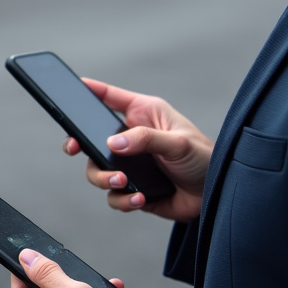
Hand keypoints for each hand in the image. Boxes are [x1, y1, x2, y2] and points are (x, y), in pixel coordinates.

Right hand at [64, 78, 211, 221]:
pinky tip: (138, 199)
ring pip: (97, 170)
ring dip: (104, 178)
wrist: (217, 197)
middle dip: (79, 144)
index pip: (110, 97)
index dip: (90, 90)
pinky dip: (122, 200)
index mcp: (143, 115)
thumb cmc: (206, 159)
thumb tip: (113, 142)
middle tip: (74, 148)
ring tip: (122, 182)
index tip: (70, 87)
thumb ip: (146, 139)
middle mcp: (132, 138)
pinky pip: (113, 196)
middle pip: (92, 137)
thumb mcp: (178, 142)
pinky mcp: (132, 189)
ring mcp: (130, 165)